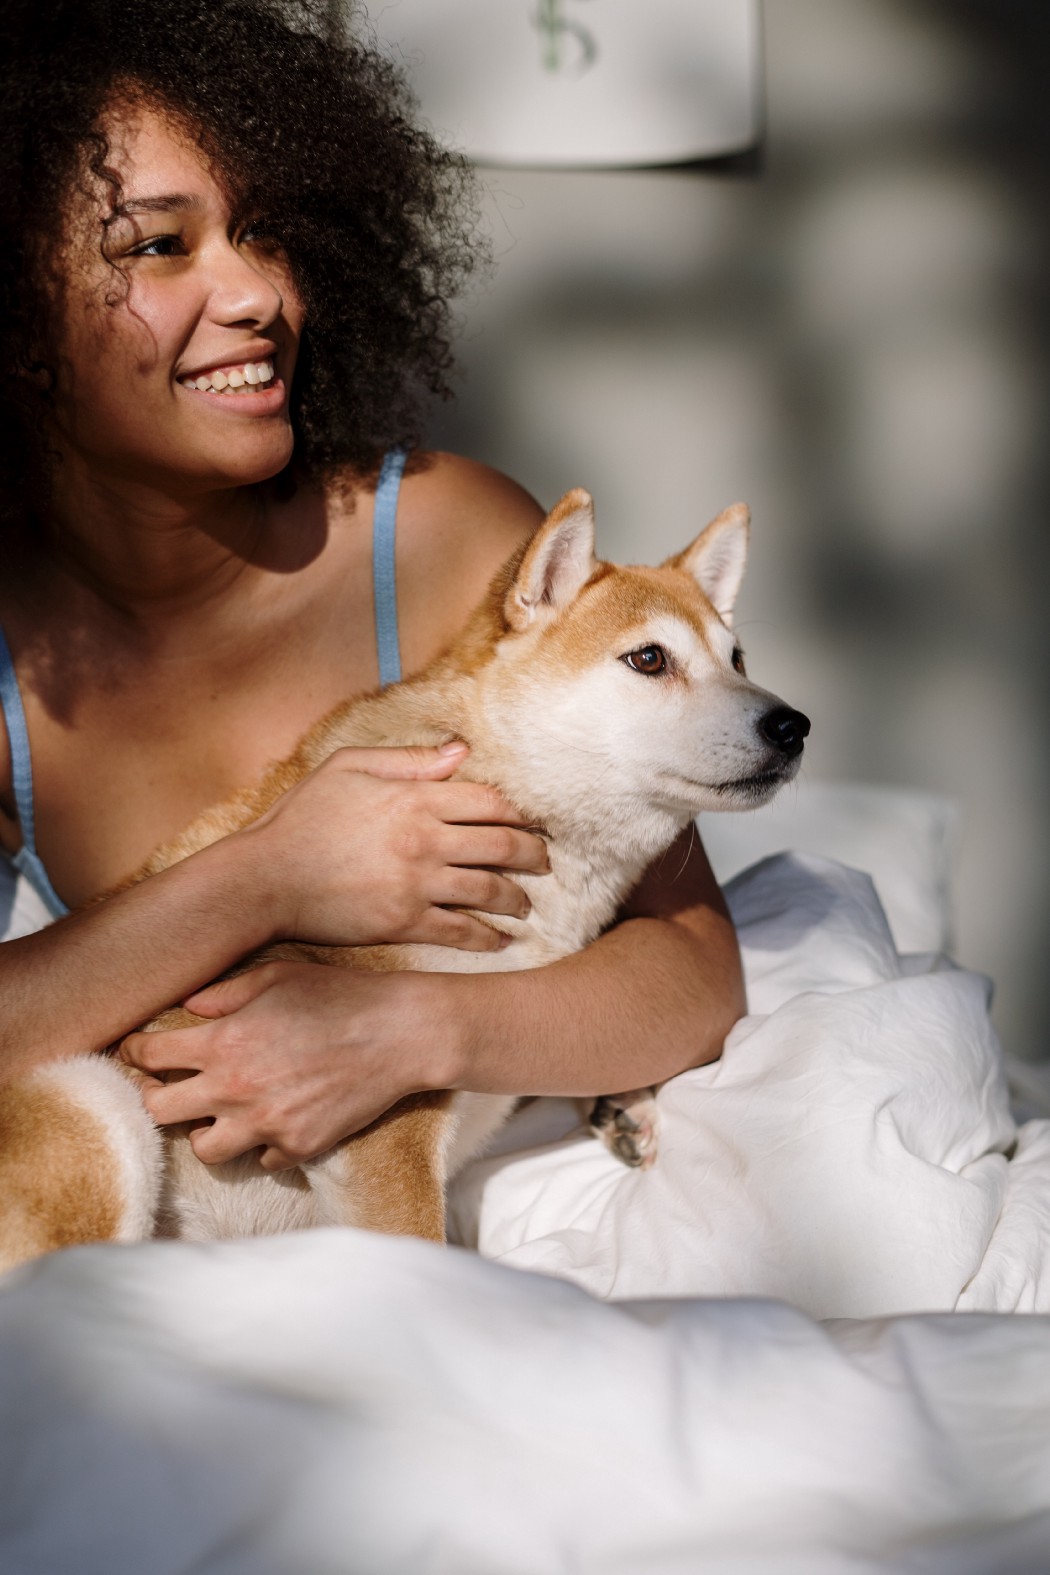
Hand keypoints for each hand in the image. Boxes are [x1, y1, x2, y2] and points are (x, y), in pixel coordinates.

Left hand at [120, 961, 451, 1169]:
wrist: (401, 1034)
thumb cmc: (340, 995)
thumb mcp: (277, 977)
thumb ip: (223, 993)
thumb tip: (187, 1008)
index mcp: (224, 1041)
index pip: (149, 1057)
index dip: (136, 1052)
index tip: (139, 1053)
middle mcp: (235, 1088)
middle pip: (159, 1111)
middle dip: (157, 1095)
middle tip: (170, 1086)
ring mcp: (266, 1124)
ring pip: (204, 1148)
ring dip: (208, 1129)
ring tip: (223, 1112)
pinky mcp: (297, 1147)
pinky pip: (260, 1160)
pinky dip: (261, 1144)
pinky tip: (275, 1121)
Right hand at [244, 741, 548, 950]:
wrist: (264, 879)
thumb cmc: (301, 818)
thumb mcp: (348, 768)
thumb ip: (408, 761)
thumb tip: (460, 753)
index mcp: (414, 798)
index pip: (491, 803)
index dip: (521, 814)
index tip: (533, 823)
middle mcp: (424, 839)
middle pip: (502, 846)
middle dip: (534, 856)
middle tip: (544, 864)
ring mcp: (416, 883)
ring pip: (489, 891)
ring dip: (516, 899)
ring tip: (525, 903)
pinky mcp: (403, 922)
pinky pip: (460, 931)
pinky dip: (486, 937)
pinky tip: (498, 940)